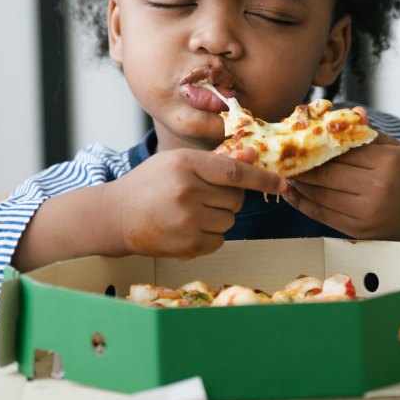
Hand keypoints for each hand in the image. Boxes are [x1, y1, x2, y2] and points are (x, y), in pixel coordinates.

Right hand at [108, 148, 285, 258]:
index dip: (263, 178)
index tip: (283, 182)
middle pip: (236, 199)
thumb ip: (216, 161)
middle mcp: (187, 191)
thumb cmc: (151, 183)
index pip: (235, 171)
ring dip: (219, 218)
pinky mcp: (186, 244)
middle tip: (204, 196)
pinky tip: (188, 228)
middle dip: (228, 199)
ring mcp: (186, 220)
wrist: (117, 215)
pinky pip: (219, 241)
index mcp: (186, 164)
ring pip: (230, 221)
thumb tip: (253, 155)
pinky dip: (210, 236)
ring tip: (192, 212)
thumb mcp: (179, 163)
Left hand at [279, 123, 399, 241]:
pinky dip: (304, 204)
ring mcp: (366, 213)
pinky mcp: (360, 231)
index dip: (314, 148)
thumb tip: (352, 112)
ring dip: (298, 185)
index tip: (296, 142)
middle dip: (300, 166)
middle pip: (325, 175)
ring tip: (283, 174)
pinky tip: (292, 194)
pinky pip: (323, 216)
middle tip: (282, 158)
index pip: (340, 152)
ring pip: (320, 196)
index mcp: (386, 163)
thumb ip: (371, 135)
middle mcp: (375, 189)